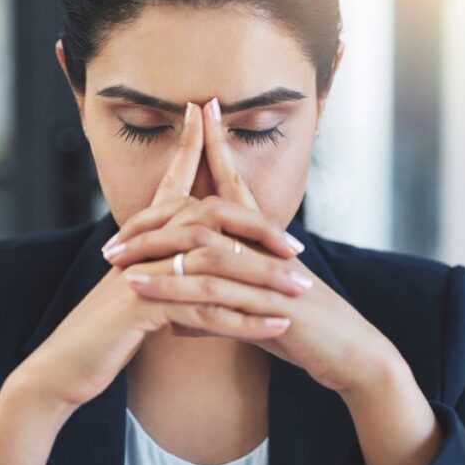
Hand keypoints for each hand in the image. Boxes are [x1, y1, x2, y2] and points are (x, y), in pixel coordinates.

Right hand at [16, 102, 296, 408]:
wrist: (63, 366)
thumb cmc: (103, 332)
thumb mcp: (134, 293)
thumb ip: (162, 270)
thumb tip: (191, 260)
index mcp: (139, 240)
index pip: (172, 186)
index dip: (189, 149)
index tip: (205, 113)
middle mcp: (140, 247)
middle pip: (207, 219)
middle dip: (257, 230)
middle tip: (297, 247)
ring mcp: (141, 274)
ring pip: (214, 264)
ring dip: (263, 278)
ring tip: (300, 290)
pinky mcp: (141, 308)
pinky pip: (205, 310)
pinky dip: (246, 320)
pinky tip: (277, 326)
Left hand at [113, 96, 403, 393]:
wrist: (351, 354)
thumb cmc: (307, 333)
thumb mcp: (255, 319)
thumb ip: (216, 313)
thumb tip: (179, 322)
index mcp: (264, 242)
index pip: (236, 186)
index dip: (219, 148)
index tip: (202, 110)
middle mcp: (265, 248)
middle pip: (205, 213)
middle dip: (157, 218)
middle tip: (113, 235)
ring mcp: (268, 271)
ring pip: (202, 249)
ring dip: (154, 253)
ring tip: (113, 260)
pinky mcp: (269, 301)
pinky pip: (212, 290)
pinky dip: (172, 288)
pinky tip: (140, 290)